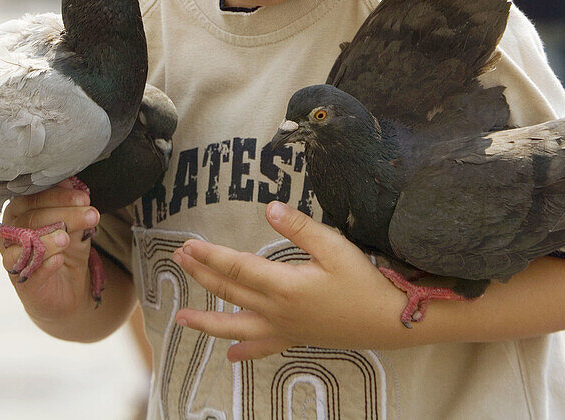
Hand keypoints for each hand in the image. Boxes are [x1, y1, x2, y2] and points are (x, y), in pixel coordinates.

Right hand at [0, 181, 99, 325]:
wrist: (67, 288)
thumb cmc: (66, 249)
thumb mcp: (73, 225)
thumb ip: (68, 206)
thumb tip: (68, 181)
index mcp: (20, 213)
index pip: (34, 198)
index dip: (59, 196)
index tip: (84, 198)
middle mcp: (11, 234)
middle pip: (32, 219)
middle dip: (64, 215)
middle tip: (91, 215)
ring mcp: (13, 259)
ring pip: (24, 245)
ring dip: (47, 239)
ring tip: (67, 238)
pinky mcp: (22, 283)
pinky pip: (27, 272)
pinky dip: (43, 265)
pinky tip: (58, 260)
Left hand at [173, 201, 405, 360]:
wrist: (385, 321)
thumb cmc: (361, 280)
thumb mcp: (334, 246)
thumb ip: (300, 227)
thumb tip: (269, 208)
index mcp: (284, 286)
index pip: (238, 268)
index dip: (211, 255)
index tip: (189, 245)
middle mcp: (277, 310)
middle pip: (230, 291)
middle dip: (202, 273)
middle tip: (180, 258)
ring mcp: (284, 328)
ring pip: (236, 326)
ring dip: (206, 320)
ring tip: (181, 318)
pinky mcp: (294, 337)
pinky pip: (262, 348)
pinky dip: (244, 352)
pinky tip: (229, 356)